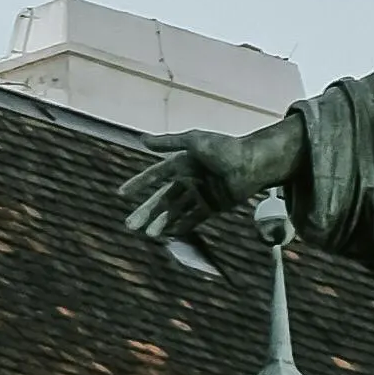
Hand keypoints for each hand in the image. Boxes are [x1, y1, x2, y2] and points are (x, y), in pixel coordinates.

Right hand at [120, 114, 304, 246]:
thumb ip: (168, 143)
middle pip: (163, 198)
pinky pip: (193, 218)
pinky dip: (181, 226)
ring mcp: (200, 193)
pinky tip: (168, 235)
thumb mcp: (194, 141)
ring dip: (161, 222)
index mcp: (182, 162)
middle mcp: (189, 178)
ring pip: (175, 210)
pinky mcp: (212, 205)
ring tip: (148, 234)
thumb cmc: (223, 148)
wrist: (251, 163)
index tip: (121, 194)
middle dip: (147, 211)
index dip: (139, 183)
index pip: (155, 174)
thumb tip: (141, 139)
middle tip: (130, 224)